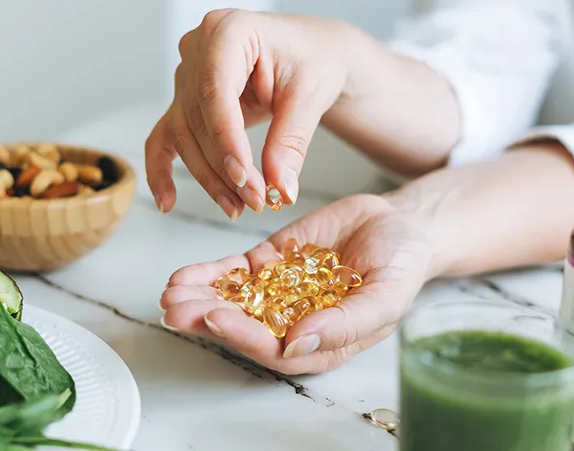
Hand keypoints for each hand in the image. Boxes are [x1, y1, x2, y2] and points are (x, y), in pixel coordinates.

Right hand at [144, 9, 365, 220]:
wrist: (314, 54)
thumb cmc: (314, 59)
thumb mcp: (311, 96)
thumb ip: (291, 141)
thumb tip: (281, 189)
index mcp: (228, 30)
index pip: (215, 92)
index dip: (226, 140)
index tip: (244, 178)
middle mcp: (197, 47)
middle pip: (198, 118)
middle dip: (224, 167)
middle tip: (255, 201)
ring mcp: (187, 73)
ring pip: (185, 135)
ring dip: (209, 176)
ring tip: (238, 207)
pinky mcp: (186, 99)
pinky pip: (165, 136)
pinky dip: (162, 169)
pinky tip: (168, 201)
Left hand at [159, 194, 431, 374]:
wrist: (400, 224)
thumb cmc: (402, 266)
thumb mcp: (386, 296)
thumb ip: (344, 324)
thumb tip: (296, 345)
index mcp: (320, 342)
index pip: (275, 350)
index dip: (244, 337)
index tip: (216, 319)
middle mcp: (293, 323)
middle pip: (243, 328)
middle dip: (207, 319)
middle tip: (176, 310)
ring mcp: (278, 292)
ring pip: (232, 301)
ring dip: (199, 299)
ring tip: (171, 293)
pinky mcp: (270, 263)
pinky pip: (234, 272)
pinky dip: (208, 274)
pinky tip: (183, 276)